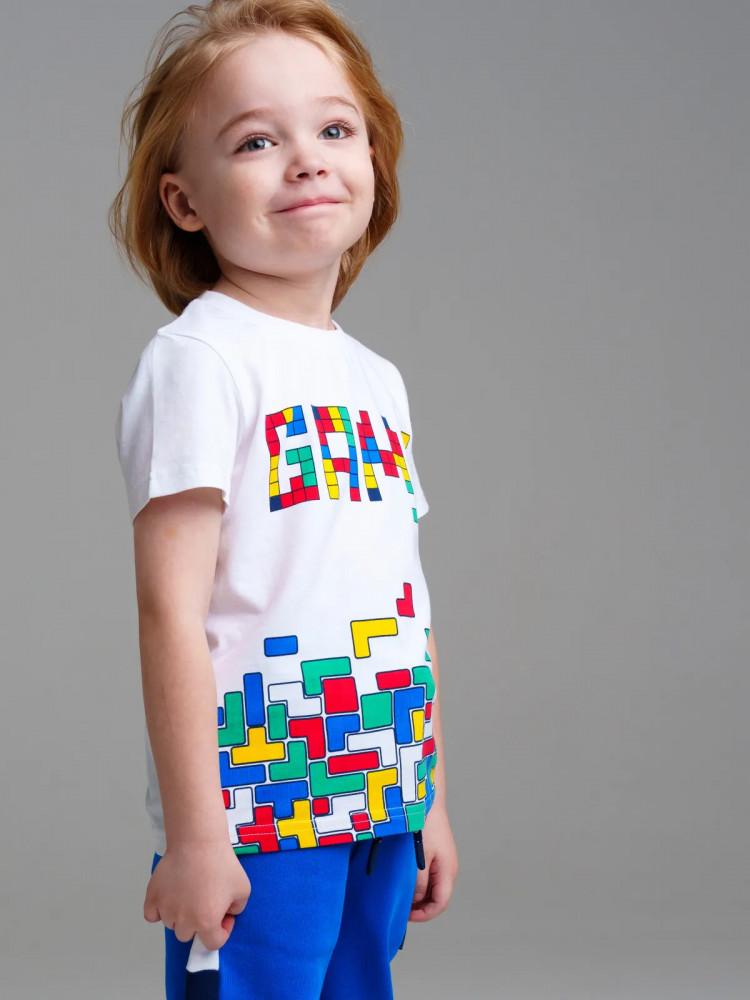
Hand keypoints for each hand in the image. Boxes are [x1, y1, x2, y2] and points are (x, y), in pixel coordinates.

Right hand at [143, 841, 250, 949]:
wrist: (198, 841)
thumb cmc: (222, 863)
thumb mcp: (243, 888)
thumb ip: (238, 908)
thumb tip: (226, 914)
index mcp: (206, 922)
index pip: (212, 943)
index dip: (222, 930)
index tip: (225, 914)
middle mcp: (184, 920)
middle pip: (188, 935)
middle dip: (198, 923)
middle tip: (204, 902)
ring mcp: (166, 909)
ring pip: (170, 924)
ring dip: (179, 915)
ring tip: (188, 893)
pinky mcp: (152, 896)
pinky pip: (151, 915)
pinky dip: (158, 911)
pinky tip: (169, 898)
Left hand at [409, 803, 458, 921]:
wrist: (426, 799)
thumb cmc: (424, 825)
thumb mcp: (419, 858)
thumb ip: (418, 883)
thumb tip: (415, 901)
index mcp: (448, 871)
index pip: (440, 904)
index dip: (424, 915)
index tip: (406, 916)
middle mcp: (448, 868)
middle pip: (437, 897)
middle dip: (420, 906)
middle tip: (400, 907)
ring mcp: (444, 860)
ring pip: (432, 887)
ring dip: (418, 894)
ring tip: (400, 894)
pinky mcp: (437, 852)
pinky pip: (429, 874)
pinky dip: (418, 882)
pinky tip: (405, 878)